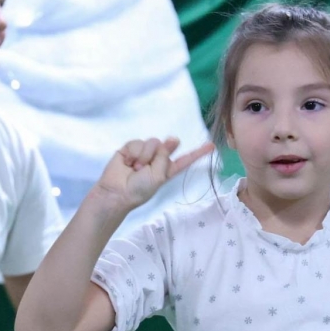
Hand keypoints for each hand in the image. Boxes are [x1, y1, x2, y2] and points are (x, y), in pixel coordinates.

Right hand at [93, 137, 212, 210]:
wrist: (117, 192)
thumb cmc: (139, 190)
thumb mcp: (158, 177)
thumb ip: (165, 158)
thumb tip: (172, 139)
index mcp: (167, 169)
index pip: (185, 159)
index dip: (198, 153)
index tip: (212, 146)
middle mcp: (157, 159)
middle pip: (166, 145)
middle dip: (158, 154)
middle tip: (145, 168)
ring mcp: (144, 152)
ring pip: (152, 142)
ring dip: (144, 156)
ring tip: (135, 168)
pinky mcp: (131, 148)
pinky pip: (137, 142)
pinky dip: (133, 153)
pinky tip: (127, 162)